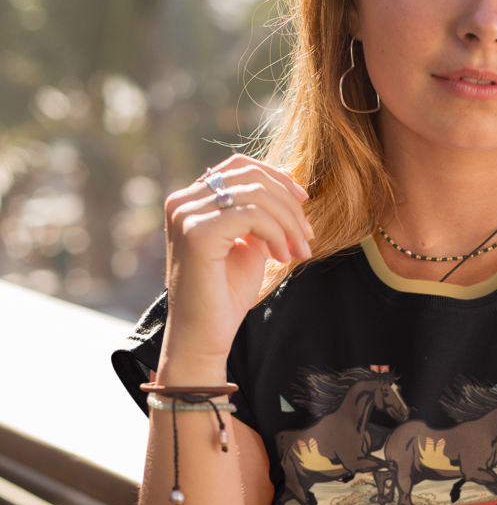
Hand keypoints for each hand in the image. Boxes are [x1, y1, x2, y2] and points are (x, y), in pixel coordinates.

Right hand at [160, 154, 313, 373]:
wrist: (204, 337)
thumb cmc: (225, 297)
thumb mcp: (249, 245)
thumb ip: (261, 215)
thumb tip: (288, 183)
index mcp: (190, 200)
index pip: (238, 167)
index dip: (276, 178)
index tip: (303, 203)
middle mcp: (182, 201)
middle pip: (250, 176)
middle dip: (288, 204)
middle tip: (307, 237)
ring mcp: (186, 215)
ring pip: (255, 194)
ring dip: (288, 222)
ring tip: (299, 252)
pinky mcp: (196, 232)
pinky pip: (252, 215)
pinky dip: (277, 233)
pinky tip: (283, 258)